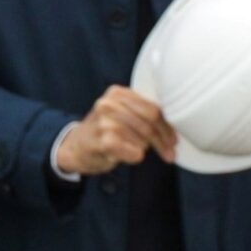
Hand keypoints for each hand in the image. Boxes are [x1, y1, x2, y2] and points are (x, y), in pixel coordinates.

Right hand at [52, 85, 176, 176]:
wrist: (76, 146)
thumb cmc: (103, 130)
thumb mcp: (120, 112)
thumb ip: (142, 112)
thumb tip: (174, 124)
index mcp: (116, 93)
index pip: (153, 109)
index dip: (167, 126)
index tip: (174, 138)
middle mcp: (108, 104)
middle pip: (151, 123)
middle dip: (163, 140)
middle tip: (168, 152)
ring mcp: (104, 122)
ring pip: (144, 138)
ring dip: (145, 148)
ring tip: (137, 150)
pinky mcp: (102, 141)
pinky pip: (134, 152)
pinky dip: (136, 156)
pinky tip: (128, 155)